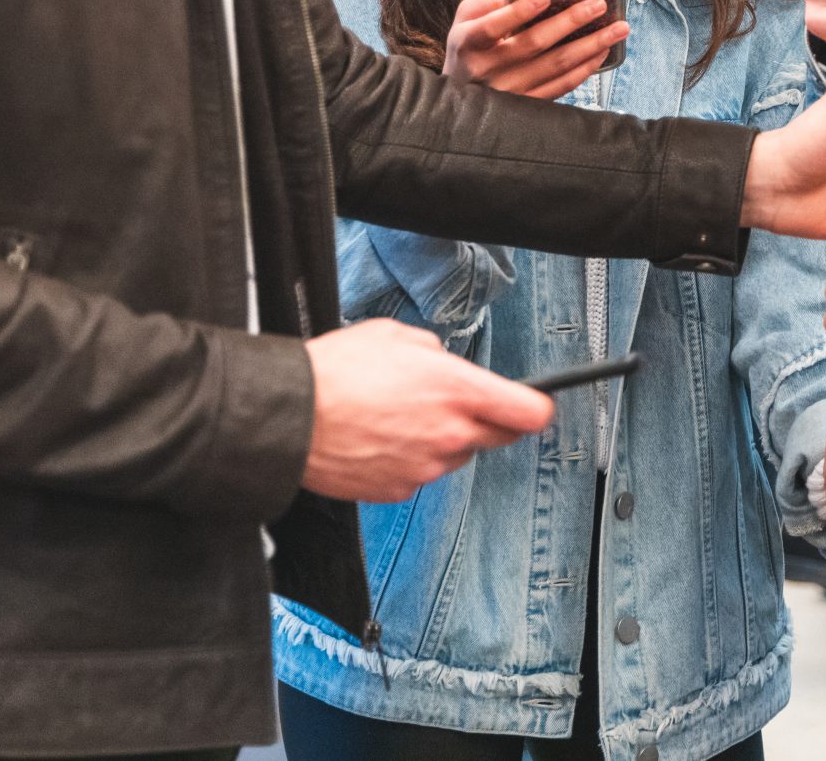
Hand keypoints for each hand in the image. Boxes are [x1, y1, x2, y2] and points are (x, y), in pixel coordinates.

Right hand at [302, 319, 555, 502]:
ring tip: (397, 416)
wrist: (290, 417)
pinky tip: (380, 439)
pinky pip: (421, 474)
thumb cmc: (336, 372)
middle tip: (452, 404)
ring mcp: (426, 467)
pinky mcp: (400, 490)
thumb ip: (436, 353)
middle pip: (497, 437)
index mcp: (457, 389)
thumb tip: (444, 365)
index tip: (533, 404)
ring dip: (441, 439)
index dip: (535, 408)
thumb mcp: (397, 337)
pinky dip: (409, 460)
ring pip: (456, 455)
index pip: (529, 412)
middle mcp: (449, 433)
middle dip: (485, 420)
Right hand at [444, 0, 629, 100]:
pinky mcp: (527, 106)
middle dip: (570, 22)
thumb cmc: (468, 48)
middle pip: (533, 44)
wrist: (459, 96)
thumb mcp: (465, 20)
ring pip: (555, 67)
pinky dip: (585, 69)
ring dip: (590, 46)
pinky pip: (562, 87)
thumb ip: (490, 3)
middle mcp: (488, 69)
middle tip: (598, 5)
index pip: (492, 27)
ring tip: (617, 29)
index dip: (518, 12)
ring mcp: (509, 91)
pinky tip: (602, 52)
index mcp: (468, 43)